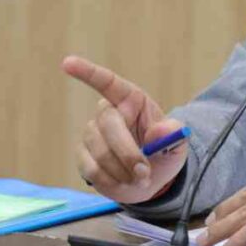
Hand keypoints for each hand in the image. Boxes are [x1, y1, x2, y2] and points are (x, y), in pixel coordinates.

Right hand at [61, 55, 187, 203]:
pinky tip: (124, 182)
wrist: (151, 179)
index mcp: (131, 100)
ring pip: (99, 152)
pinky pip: (91, 169)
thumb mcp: (177, 144)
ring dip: (122, 171)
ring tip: (140, 179)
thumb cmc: (163, 153)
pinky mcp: (83, 156)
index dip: (88, 72)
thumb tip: (163, 131)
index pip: (108, 82)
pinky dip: (111, 181)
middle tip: (144, 173)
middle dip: (127, 153)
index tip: (67, 63)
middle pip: (108, 126)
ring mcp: (92, 134)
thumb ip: (173, 136)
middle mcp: (108, 113)